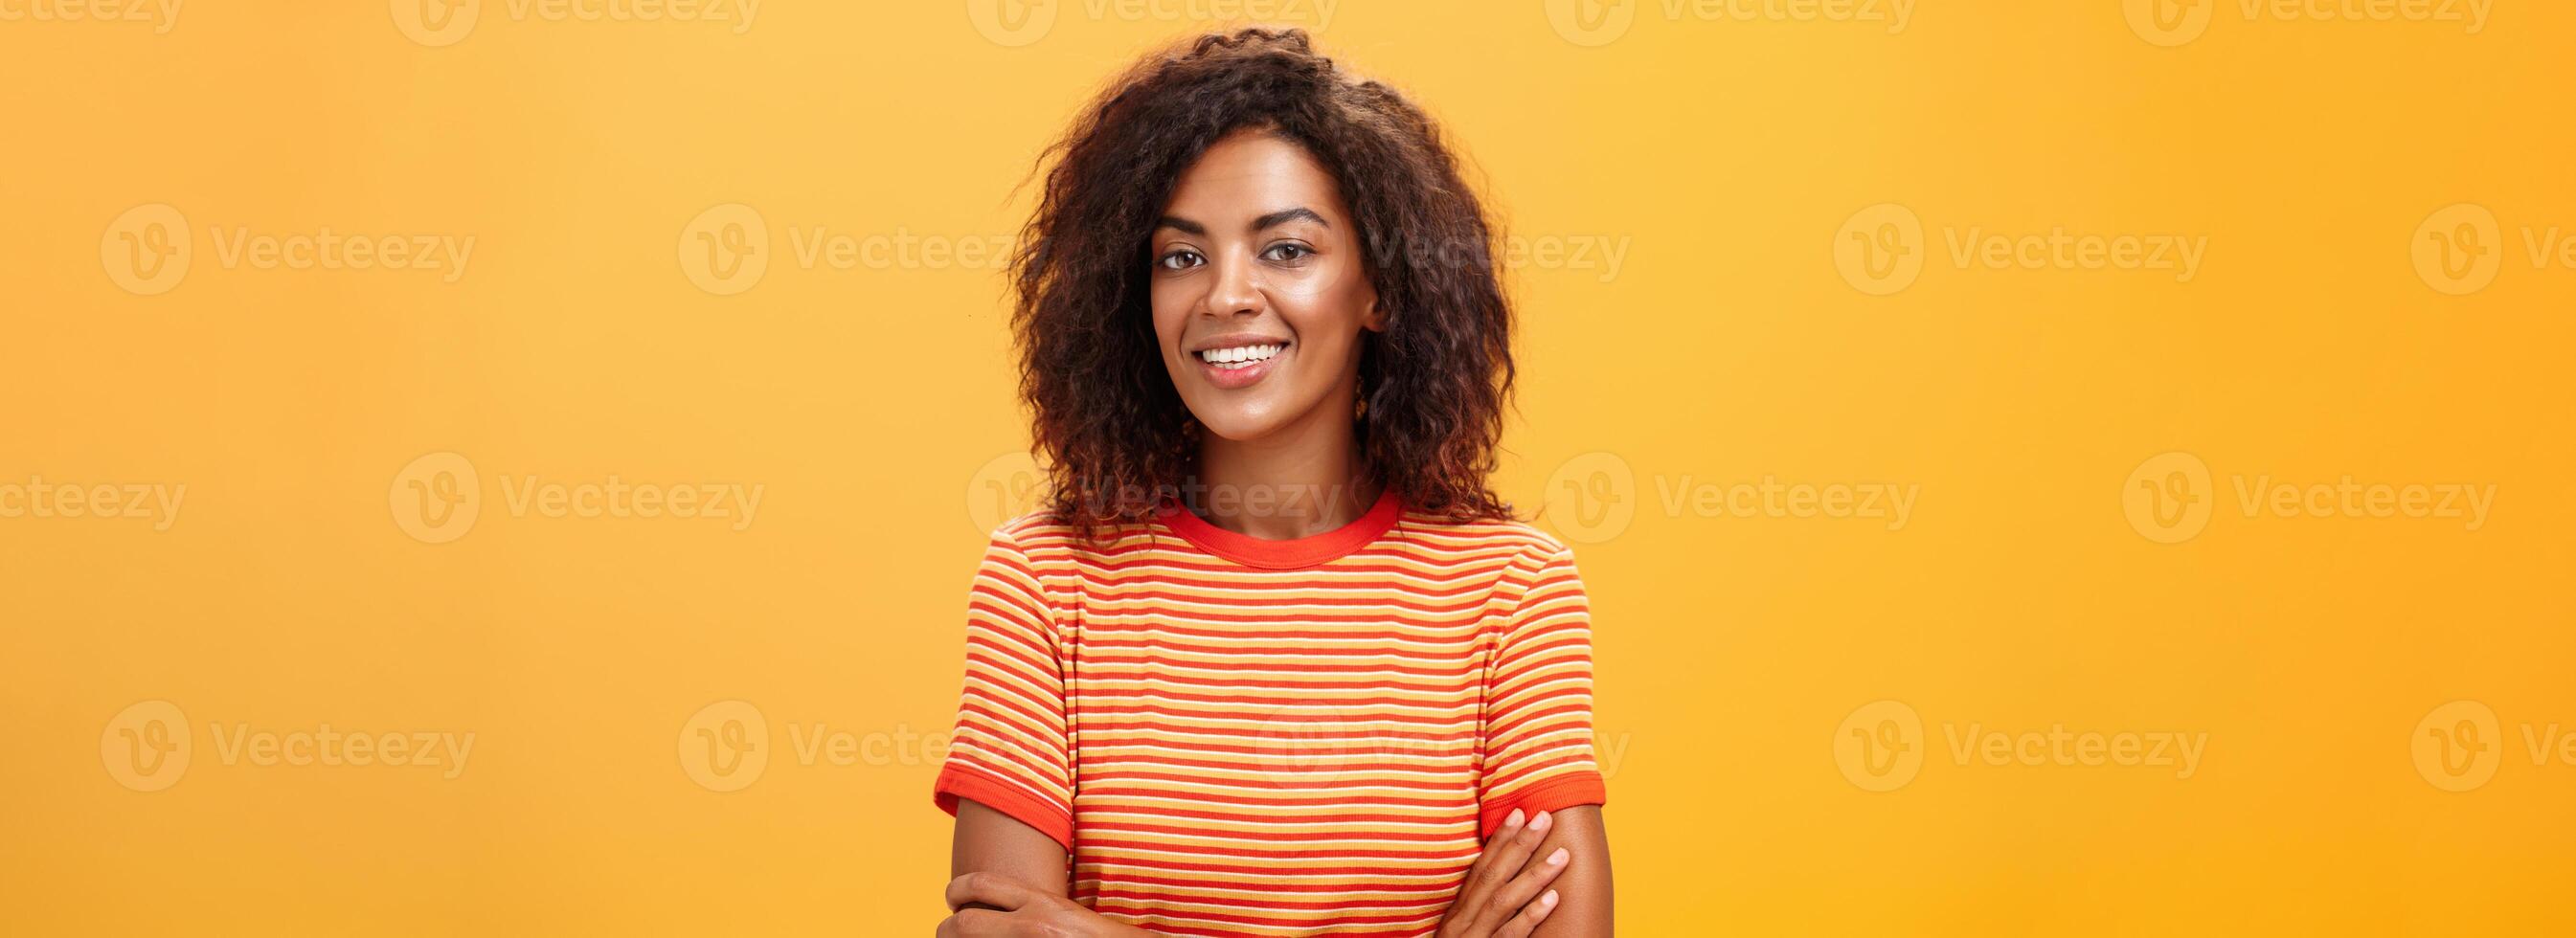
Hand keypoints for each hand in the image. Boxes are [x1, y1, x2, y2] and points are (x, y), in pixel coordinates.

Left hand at [935, 871, 1148, 937]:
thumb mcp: (1065, 912)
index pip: (979, 885)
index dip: (956, 891)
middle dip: (947, 930)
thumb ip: (1033, 906)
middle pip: (962, 924)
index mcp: (1040, 902)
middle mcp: (1030, 927)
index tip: (953, 900)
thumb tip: (1001, 906)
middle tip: (948, 931)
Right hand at [1435, 808, 1570, 937]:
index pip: (1479, 868)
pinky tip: (1553, 898)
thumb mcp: (1461, 934)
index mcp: (1457, 912)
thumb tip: (1503, 885)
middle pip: (1492, 875)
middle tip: (1545, 818)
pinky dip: (1530, 915)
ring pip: (1503, 900)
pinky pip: (1509, 935)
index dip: (1499, 839)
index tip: (1519, 813)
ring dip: (1534, 875)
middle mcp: (1462, 921)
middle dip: (1520, 845)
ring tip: (1562, 855)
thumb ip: (1477, 914)